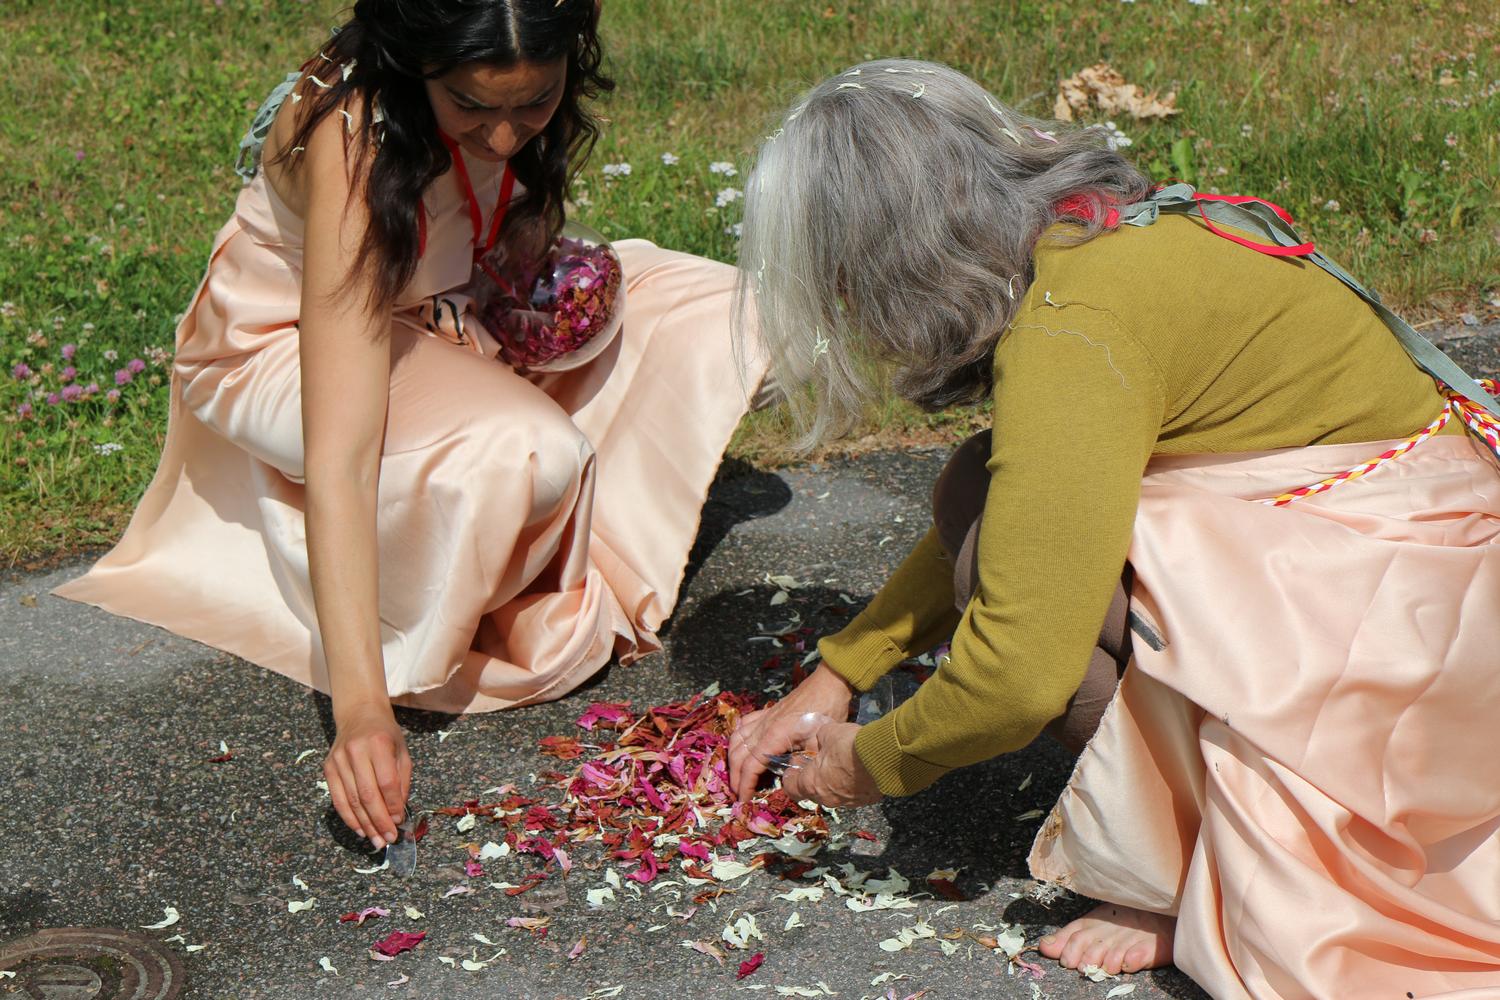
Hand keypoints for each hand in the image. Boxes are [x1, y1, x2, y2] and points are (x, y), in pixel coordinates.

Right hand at [324, 702, 411, 848]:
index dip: (392, 805)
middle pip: (367, 794)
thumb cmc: (385, 735)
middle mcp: (355, 751)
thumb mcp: (401, 751)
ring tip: (376, 840)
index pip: (386, 782)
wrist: (358, 714)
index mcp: (379, 743)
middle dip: (379, 821)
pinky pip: (337, 799)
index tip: (399, 821)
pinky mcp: (328, 768)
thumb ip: (401, 780)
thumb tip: (397, 813)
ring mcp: (338, 760)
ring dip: (365, 824)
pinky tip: (360, 830)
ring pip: (351, 800)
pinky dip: (349, 818)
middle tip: (388, 838)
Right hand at [728, 663, 854, 800]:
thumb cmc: (828, 711)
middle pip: (739, 754)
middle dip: (735, 777)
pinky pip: (743, 724)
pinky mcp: (768, 711)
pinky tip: (739, 746)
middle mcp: (764, 726)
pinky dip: (737, 738)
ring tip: (736, 775)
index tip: (743, 801)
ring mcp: (764, 717)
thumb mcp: (818, 743)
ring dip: (732, 759)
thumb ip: (801, 763)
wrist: (830, 683)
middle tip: (737, 794)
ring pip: (736, 739)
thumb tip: (786, 782)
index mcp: (775, 735)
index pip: (751, 765)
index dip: (745, 784)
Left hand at [780, 721, 881, 807]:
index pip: (791, 788)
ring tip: (842, 765)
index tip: (795, 767)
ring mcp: (848, 802)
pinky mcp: (866, 800)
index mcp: (811, 784)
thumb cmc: (849, 745)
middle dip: (814, 777)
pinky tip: (859, 770)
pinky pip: (854, 794)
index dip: (790, 777)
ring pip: (834, 794)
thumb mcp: (828, 732)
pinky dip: (854, 784)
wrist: (883, 757)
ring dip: (834, 782)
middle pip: (813, 791)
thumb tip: (822, 740)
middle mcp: (827, 798)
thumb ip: (820, 739)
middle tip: (820, 761)